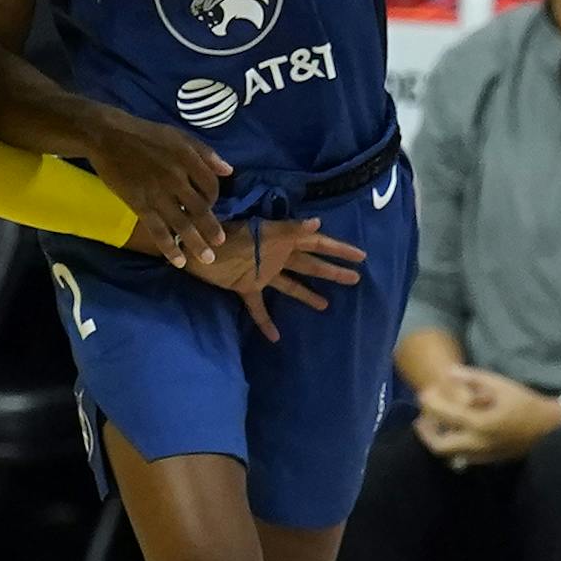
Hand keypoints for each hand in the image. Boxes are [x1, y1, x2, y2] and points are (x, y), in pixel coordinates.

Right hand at [92, 105, 230, 265]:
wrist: (108, 137)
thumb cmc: (145, 134)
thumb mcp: (179, 135)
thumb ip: (206, 153)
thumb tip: (228, 170)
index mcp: (187, 159)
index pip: (210, 185)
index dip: (214, 198)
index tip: (210, 205)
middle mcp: (176, 178)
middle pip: (200, 208)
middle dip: (211, 228)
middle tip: (220, 243)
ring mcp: (157, 194)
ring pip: (182, 223)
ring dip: (196, 243)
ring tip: (208, 258)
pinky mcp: (140, 204)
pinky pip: (158, 230)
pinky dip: (169, 247)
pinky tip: (178, 260)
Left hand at [185, 217, 364, 341]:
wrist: (199, 249)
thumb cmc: (230, 236)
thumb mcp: (262, 231)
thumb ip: (290, 229)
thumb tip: (317, 223)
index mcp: (283, 240)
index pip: (318, 244)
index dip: (339, 250)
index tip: (361, 257)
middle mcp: (276, 256)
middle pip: (310, 265)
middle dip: (331, 271)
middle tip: (355, 278)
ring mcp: (262, 273)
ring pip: (291, 285)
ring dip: (308, 295)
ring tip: (326, 306)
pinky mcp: (245, 287)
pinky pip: (258, 308)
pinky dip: (266, 322)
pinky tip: (275, 337)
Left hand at [414, 367, 560, 465]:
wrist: (550, 429)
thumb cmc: (526, 403)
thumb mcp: (501, 384)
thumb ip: (472, 377)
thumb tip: (448, 372)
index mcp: (479, 423)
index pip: (443, 415)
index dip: (429, 404)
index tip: (423, 395)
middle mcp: (478, 444)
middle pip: (439, 446)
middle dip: (426, 433)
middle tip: (421, 420)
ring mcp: (483, 456)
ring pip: (449, 455)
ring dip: (438, 441)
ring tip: (435, 426)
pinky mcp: (489, 461)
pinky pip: (462, 458)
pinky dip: (452, 447)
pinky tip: (454, 434)